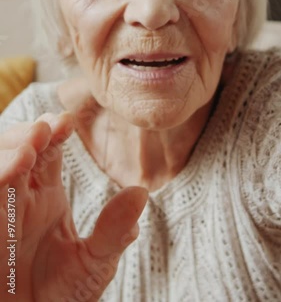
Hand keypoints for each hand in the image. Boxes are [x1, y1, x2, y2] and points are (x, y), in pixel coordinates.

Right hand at [0, 113, 147, 300]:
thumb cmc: (58, 294)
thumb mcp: (93, 263)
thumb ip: (114, 231)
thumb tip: (141, 192)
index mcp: (45, 192)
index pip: (48, 150)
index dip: (54, 131)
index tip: (67, 122)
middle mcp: (20, 194)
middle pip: (19, 148)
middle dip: (29, 134)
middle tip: (45, 129)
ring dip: (9, 152)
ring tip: (29, 150)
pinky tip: (12, 172)